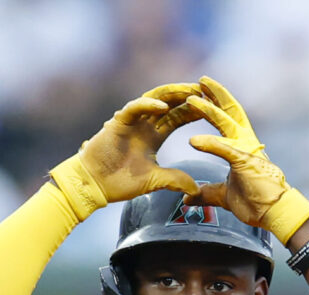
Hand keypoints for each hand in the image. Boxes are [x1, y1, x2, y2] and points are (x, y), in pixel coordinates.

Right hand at [49, 83, 203, 220]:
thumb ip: (174, 180)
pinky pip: (136, 108)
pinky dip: (149, 106)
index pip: (179, 117)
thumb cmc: (120, 182)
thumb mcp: (154, 181)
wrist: (94, 186)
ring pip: (156, 99)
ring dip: (173, 94)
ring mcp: (132, 120)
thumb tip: (195, 188)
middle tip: (209, 91)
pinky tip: (164, 107)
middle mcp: (145, 124)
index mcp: (154, 135)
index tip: (214, 108)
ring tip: (191, 91)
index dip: (195, 112)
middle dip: (189, 97)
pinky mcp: (119, 121)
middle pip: (171, 104)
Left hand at [185, 76, 308, 244]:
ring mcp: (246, 150)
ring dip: (207, 110)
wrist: (275, 214)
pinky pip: (224, 149)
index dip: (215, 105)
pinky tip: (193, 140)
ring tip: (191, 99)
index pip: (228, 119)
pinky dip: (209, 144)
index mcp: (242, 146)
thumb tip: (187, 198)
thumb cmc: (256, 203)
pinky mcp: (245, 161)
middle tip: (200, 80)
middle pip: (229, 110)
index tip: (201, 94)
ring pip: (225, 123)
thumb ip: (206, 193)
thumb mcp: (224, 196)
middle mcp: (246, 142)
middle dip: (214, 94)